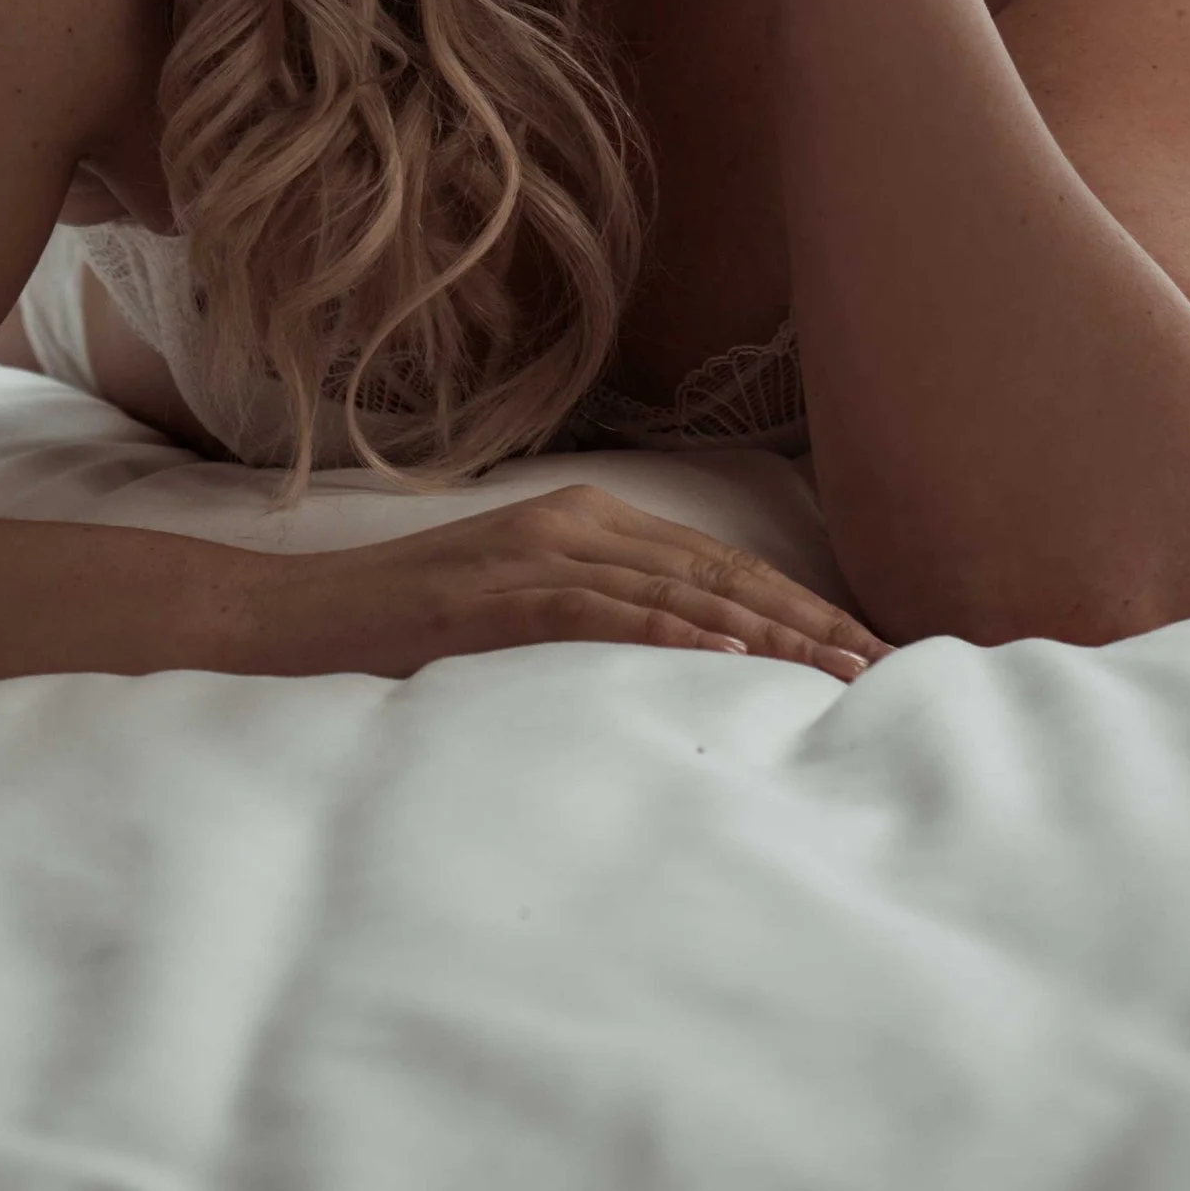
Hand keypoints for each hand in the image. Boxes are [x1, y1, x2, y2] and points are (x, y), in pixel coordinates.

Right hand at [228, 483, 892, 681]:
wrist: (303, 618)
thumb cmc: (415, 625)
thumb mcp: (522, 604)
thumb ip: (598, 610)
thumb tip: (691, 654)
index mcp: (586, 519)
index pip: (720, 563)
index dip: (801, 602)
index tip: (868, 646)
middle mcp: (573, 524)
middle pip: (717, 572)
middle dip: (809, 619)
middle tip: (886, 666)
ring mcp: (534, 555)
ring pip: (677, 590)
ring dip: (766, 632)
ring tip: (837, 671)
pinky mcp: (498, 596)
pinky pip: (601, 612)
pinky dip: (668, 630)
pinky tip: (725, 652)